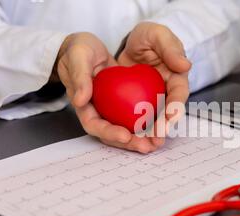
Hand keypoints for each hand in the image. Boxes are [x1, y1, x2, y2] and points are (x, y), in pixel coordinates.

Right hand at [55, 32, 159, 153]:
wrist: (84, 45)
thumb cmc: (78, 49)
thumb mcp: (78, 57)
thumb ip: (80, 77)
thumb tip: (81, 101)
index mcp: (83, 104)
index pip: (93, 124)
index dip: (109, 132)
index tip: (125, 136)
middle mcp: (96, 111)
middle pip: (112, 133)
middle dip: (129, 143)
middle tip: (147, 146)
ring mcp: (109, 109)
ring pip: (125, 129)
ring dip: (140, 138)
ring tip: (156, 143)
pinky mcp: (121, 104)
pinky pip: (134, 116)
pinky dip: (146, 123)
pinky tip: (161, 125)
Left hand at [118, 22, 191, 145]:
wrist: (129, 44)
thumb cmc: (147, 37)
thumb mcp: (157, 34)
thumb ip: (170, 47)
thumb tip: (185, 65)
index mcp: (177, 76)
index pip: (179, 93)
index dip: (176, 107)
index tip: (170, 118)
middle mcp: (167, 92)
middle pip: (168, 112)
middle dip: (164, 127)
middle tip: (157, 137)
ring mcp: (153, 101)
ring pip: (153, 120)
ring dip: (150, 133)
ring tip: (145, 145)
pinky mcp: (138, 105)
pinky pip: (136, 119)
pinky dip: (133, 128)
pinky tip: (128, 137)